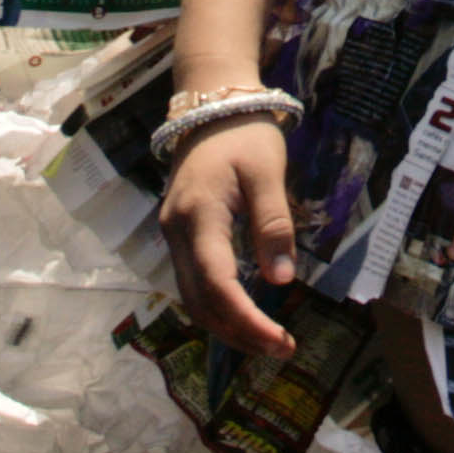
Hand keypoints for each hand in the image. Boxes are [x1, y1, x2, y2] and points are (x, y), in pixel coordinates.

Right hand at [160, 116, 299, 354]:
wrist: (210, 103)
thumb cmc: (244, 134)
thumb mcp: (268, 173)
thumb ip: (273, 224)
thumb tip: (281, 280)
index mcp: (198, 216)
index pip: (218, 284)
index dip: (247, 320)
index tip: (280, 340)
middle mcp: (176, 232)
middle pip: (200, 301)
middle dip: (238, 333)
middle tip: (280, 349)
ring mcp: (172, 234)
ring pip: (192, 297)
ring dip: (226, 325)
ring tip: (266, 341)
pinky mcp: (178, 234)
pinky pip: (192, 283)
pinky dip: (217, 307)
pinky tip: (243, 315)